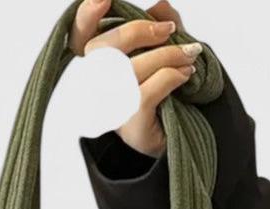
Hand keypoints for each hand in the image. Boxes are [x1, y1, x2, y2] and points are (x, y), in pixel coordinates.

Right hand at [69, 0, 200, 157]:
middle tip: (169, 31)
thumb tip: (159, 7)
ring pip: (130, 70)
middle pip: (102, 50)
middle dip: (137, 31)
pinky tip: (185, 75)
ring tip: (189, 56)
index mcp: (99, 66)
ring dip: (167, 56)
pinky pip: (146, 93)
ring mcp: (112, 108)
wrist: (179, 135)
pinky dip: (171, 77)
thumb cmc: (166, 93)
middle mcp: (98, 88)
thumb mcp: (164, 53)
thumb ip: (160, 27)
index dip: (86, 18)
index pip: (80, 38)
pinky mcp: (131, 125)